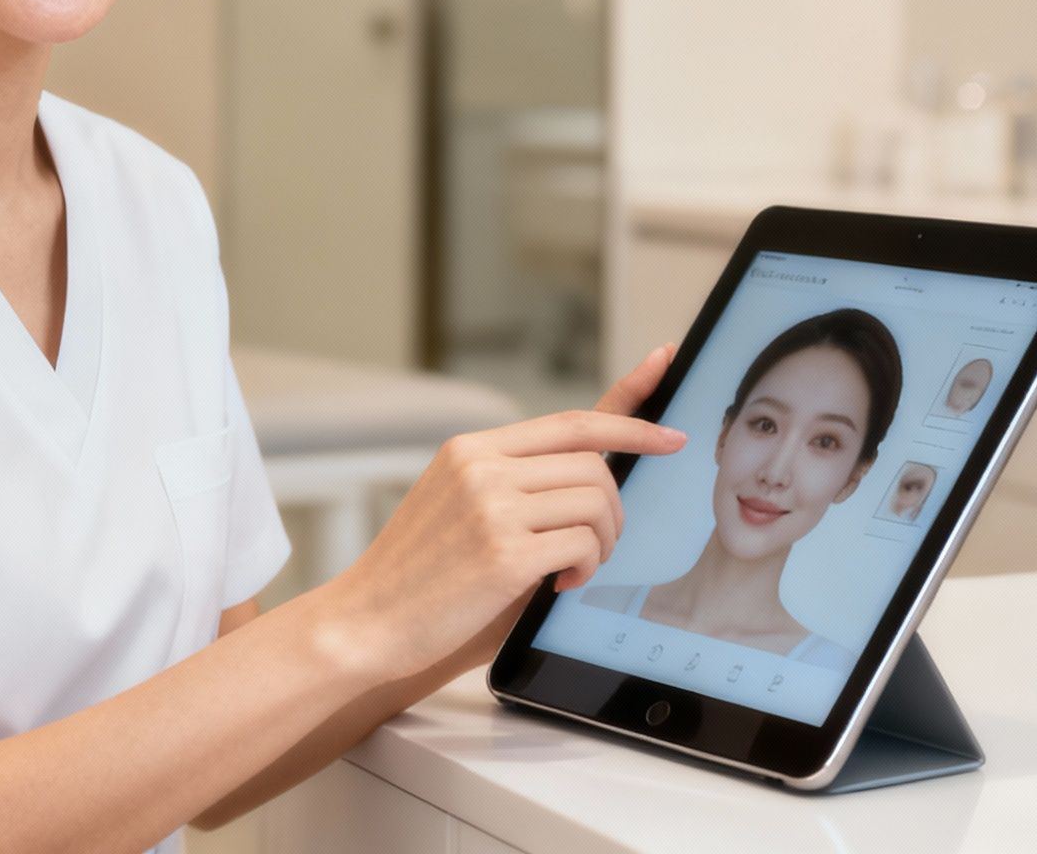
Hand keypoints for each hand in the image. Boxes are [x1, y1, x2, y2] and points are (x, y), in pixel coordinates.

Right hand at [314, 344, 684, 682]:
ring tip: (575, 568)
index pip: (570, 421)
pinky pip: (584, 543)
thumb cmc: (419, 575)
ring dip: (604, 541)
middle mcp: (481, 467)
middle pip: (594, 463)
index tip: (670, 424)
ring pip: (597, 499)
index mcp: (470, 449)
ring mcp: (491, 507)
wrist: (366, 622)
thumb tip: (596, 476)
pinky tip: (560, 586)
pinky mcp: (504, 553)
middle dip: (614, 507)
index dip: (631, 414)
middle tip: (596, 547)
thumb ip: (517, 485)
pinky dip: (586, 567)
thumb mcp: (462, 507)